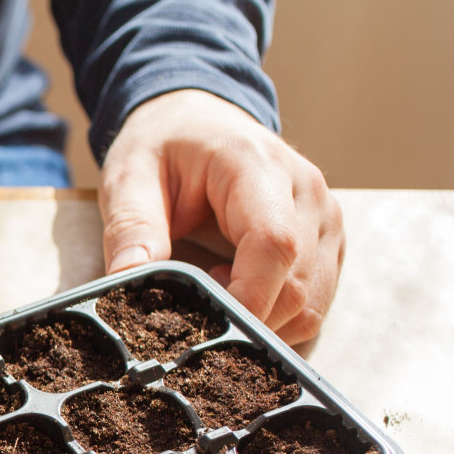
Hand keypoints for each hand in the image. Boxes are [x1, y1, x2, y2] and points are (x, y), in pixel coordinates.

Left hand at [98, 90, 342, 344]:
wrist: (196, 121)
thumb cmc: (163, 148)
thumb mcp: (129, 179)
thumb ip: (131, 229)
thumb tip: (126, 280)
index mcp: (257, 167)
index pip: (273, 244)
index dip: (246, 299)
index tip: (204, 331)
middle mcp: (306, 192)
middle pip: (296, 286)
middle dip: (245, 323)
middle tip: (192, 320)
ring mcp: (325, 219)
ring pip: (311, 305)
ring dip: (261, 325)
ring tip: (213, 298)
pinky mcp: (327, 244)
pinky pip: (313, 305)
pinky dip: (275, 320)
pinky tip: (236, 297)